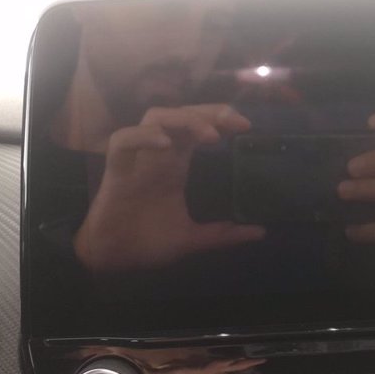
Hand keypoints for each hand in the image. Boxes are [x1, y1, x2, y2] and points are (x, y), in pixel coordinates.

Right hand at [74, 104, 265, 273]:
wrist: (113, 261)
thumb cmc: (147, 242)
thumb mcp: (192, 238)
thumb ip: (223, 234)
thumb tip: (261, 232)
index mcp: (175, 166)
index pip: (198, 127)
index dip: (220, 119)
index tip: (246, 126)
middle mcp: (158, 156)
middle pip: (181, 114)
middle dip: (208, 112)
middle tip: (235, 122)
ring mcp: (137, 160)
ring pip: (155, 118)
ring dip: (183, 119)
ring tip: (208, 136)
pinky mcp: (116, 171)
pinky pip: (123, 141)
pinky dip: (143, 136)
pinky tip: (166, 143)